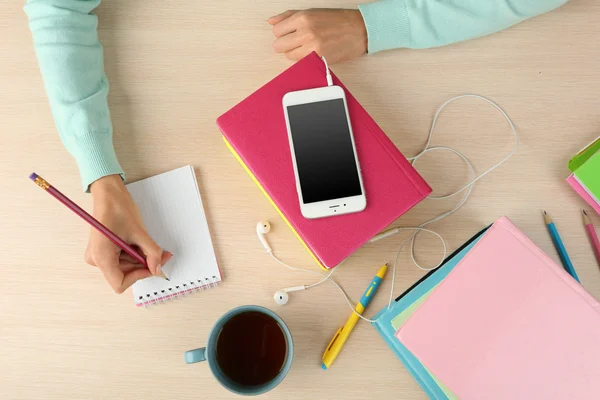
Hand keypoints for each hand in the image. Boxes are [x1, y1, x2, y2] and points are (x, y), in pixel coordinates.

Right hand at [85, 175, 171, 292]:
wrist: (109, 193)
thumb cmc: (118, 208)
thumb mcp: (139, 232)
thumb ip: (151, 252)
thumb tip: (158, 268)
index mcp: (101, 257)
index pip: (120, 283)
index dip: (139, 276)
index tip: (152, 265)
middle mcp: (97, 259)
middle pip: (124, 275)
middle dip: (143, 265)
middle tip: (159, 253)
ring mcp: (99, 255)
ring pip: (125, 267)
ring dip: (139, 258)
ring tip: (145, 241)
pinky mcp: (104, 250)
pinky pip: (121, 259)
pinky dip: (134, 253)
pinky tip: (138, 241)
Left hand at [268, 9, 366, 63]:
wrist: (360, 31)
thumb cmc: (338, 21)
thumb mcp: (312, 12)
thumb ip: (288, 16)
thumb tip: (272, 21)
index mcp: (303, 18)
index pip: (276, 30)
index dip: (282, 33)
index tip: (289, 33)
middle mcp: (306, 32)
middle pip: (278, 45)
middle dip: (285, 44)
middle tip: (296, 41)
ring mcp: (312, 47)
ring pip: (287, 56)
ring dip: (294, 52)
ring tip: (306, 46)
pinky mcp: (319, 59)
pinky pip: (300, 62)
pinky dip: (303, 59)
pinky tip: (312, 52)